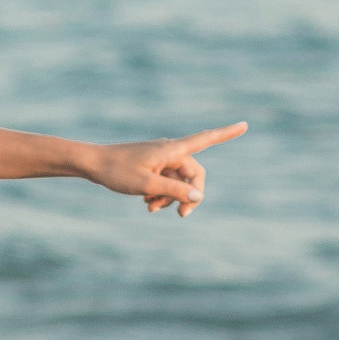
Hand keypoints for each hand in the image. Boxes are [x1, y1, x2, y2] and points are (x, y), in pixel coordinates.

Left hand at [87, 123, 246, 216]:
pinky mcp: (152, 167)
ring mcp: (161, 159)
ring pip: (178, 182)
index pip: (206, 139)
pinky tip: (146, 205)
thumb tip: (199, 195)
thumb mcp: (147, 185)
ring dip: (169, 198)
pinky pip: (165, 182)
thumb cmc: (117, 171)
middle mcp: (170, 151)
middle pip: (193, 174)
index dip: (226, 133)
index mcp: (172, 150)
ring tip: (150, 208)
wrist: (92, 164)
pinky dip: (160, 194)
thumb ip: (174, 191)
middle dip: (189, 195)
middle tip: (181, 215)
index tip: (245, 124)